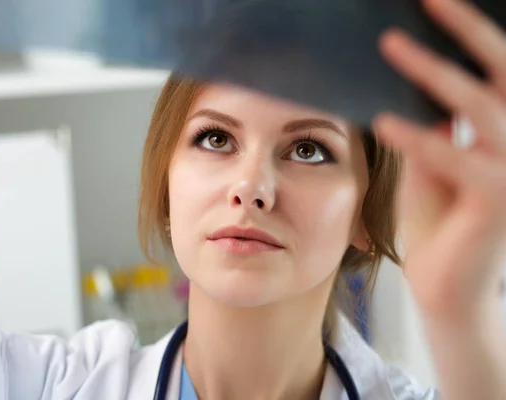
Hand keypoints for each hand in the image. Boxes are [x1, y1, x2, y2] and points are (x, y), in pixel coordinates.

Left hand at [373, 0, 505, 321]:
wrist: (445, 283)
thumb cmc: (437, 219)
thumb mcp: (427, 162)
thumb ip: (428, 125)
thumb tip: (410, 85)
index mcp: (504, 130)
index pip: (494, 68)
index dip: (470, 31)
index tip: (435, 0)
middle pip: (501, 72)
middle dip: (466, 29)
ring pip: (478, 108)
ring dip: (433, 73)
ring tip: (391, 45)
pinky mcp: (497, 201)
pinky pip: (454, 161)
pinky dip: (418, 140)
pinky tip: (384, 121)